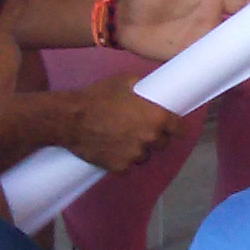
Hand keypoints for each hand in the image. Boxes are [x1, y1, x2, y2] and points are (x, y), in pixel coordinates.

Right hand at [57, 78, 184, 172]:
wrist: (69, 119)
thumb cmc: (98, 96)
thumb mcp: (124, 82)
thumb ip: (144, 90)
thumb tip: (151, 91)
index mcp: (157, 117)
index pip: (180, 129)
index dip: (175, 127)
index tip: (171, 126)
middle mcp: (150, 138)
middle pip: (162, 143)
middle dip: (154, 137)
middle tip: (139, 130)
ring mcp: (135, 155)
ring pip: (144, 156)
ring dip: (138, 150)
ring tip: (122, 140)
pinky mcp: (120, 167)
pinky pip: (128, 166)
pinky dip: (122, 161)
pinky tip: (112, 151)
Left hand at [118, 0, 236, 62]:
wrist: (123, 21)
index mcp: (207, 2)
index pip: (236, 6)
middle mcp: (207, 21)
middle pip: (237, 28)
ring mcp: (199, 38)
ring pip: (227, 44)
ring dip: (241, 49)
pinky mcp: (189, 54)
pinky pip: (210, 60)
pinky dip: (222, 63)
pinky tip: (235, 66)